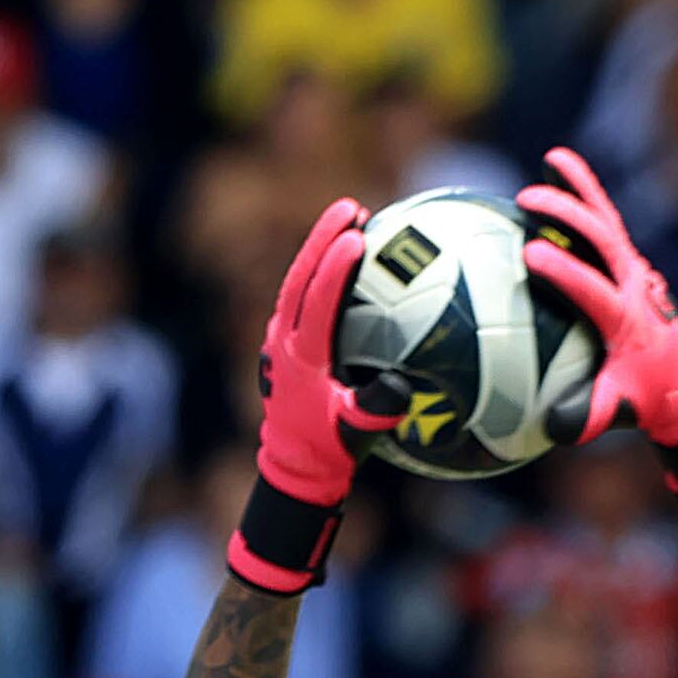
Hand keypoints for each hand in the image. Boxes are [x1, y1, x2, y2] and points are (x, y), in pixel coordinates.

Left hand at [227, 196, 401, 592]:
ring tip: (350, 218)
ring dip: (319, 248)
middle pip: (300, 279)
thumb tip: (399, 382)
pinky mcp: (282, 344)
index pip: (318, 303)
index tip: (357, 238)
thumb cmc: (331, 452)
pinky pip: (301, 297)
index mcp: (302, 361)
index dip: (335, 269)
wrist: (293, 469)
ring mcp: (278, 342)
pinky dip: (319, 271)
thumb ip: (376, 408)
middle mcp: (283, 344)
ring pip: (296, 283)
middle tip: (352, 208)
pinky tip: (345, 256)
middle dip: (324, 239)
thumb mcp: (357, 434)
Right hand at [515, 147, 677, 506]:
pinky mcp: (628, 262)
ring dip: (580, 190)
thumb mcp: (618, 411)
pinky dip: (587, 194)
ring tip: (550, 161)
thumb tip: (554, 426)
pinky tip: (558, 166)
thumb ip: (588, 417)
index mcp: (626, 319)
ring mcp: (633, 269)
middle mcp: (634, 284)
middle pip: (602, 239)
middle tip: (527, 201)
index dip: (565, 272)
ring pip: (607, 220)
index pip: (593, 290)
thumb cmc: (643, 397)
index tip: (530, 256)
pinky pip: (606, 221)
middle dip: (568, 216)